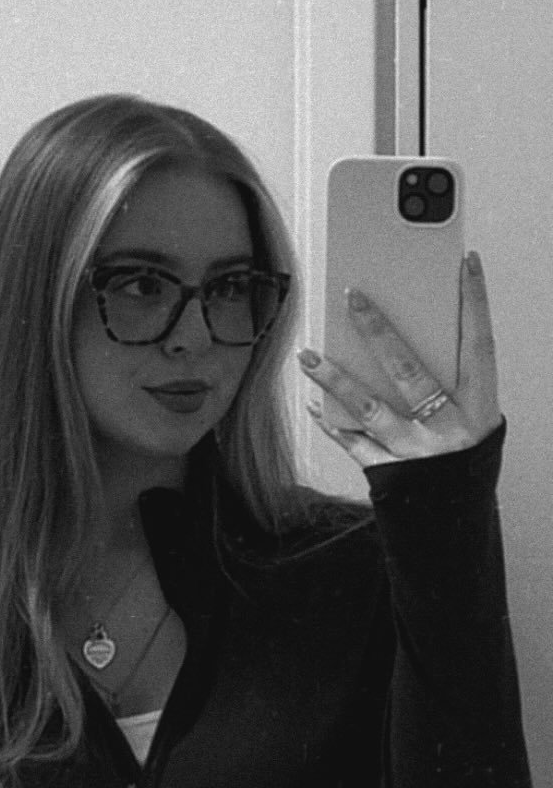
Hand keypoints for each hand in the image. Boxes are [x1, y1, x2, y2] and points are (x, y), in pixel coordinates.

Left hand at [297, 251, 499, 467]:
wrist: (454, 522)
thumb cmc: (461, 460)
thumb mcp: (470, 419)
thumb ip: (448, 384)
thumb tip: (404, 336)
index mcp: (480, 410)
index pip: (479, 345)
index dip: (475, 304)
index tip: (465, 264)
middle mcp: (449, 430)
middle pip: (410, 370)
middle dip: (379, 331)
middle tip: (353, 297)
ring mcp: (415, 452)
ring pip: (369, 406)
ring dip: (335, 378)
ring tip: (307, 354)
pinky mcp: (388, 472)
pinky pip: (352, 441)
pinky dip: (330, 421)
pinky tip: (313, 402)